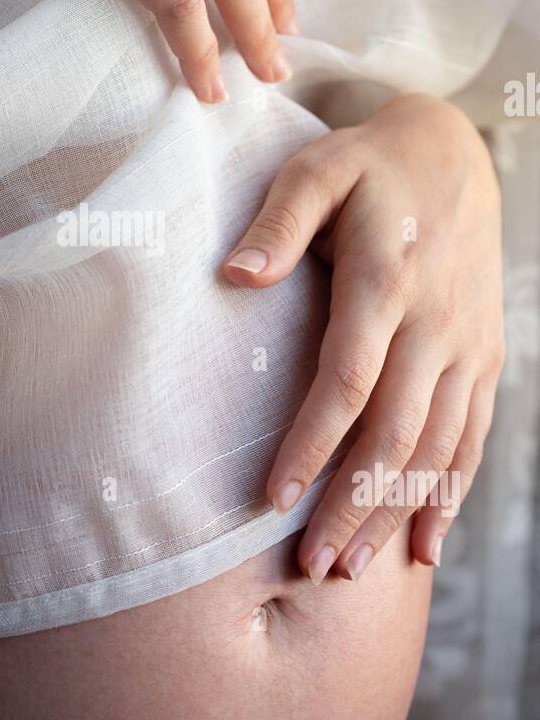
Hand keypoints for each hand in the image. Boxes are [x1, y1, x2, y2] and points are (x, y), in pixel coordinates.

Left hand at [223, 94, 504, 580]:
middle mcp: (436, 322)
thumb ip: (277, 223)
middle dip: (353, 502)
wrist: (454, 154)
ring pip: (438, 446)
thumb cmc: (367, 167)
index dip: (312, 443)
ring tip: (353, 566)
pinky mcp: (485, 358)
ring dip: (396, 511)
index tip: (272, 497)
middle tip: (313, 564)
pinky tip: (424, 546)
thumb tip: (235, 275)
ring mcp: (468, 345)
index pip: (348, 379)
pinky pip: (473, 437)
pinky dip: (450, 494)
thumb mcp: (315, 171)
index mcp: (387, 281)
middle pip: (396, 431)